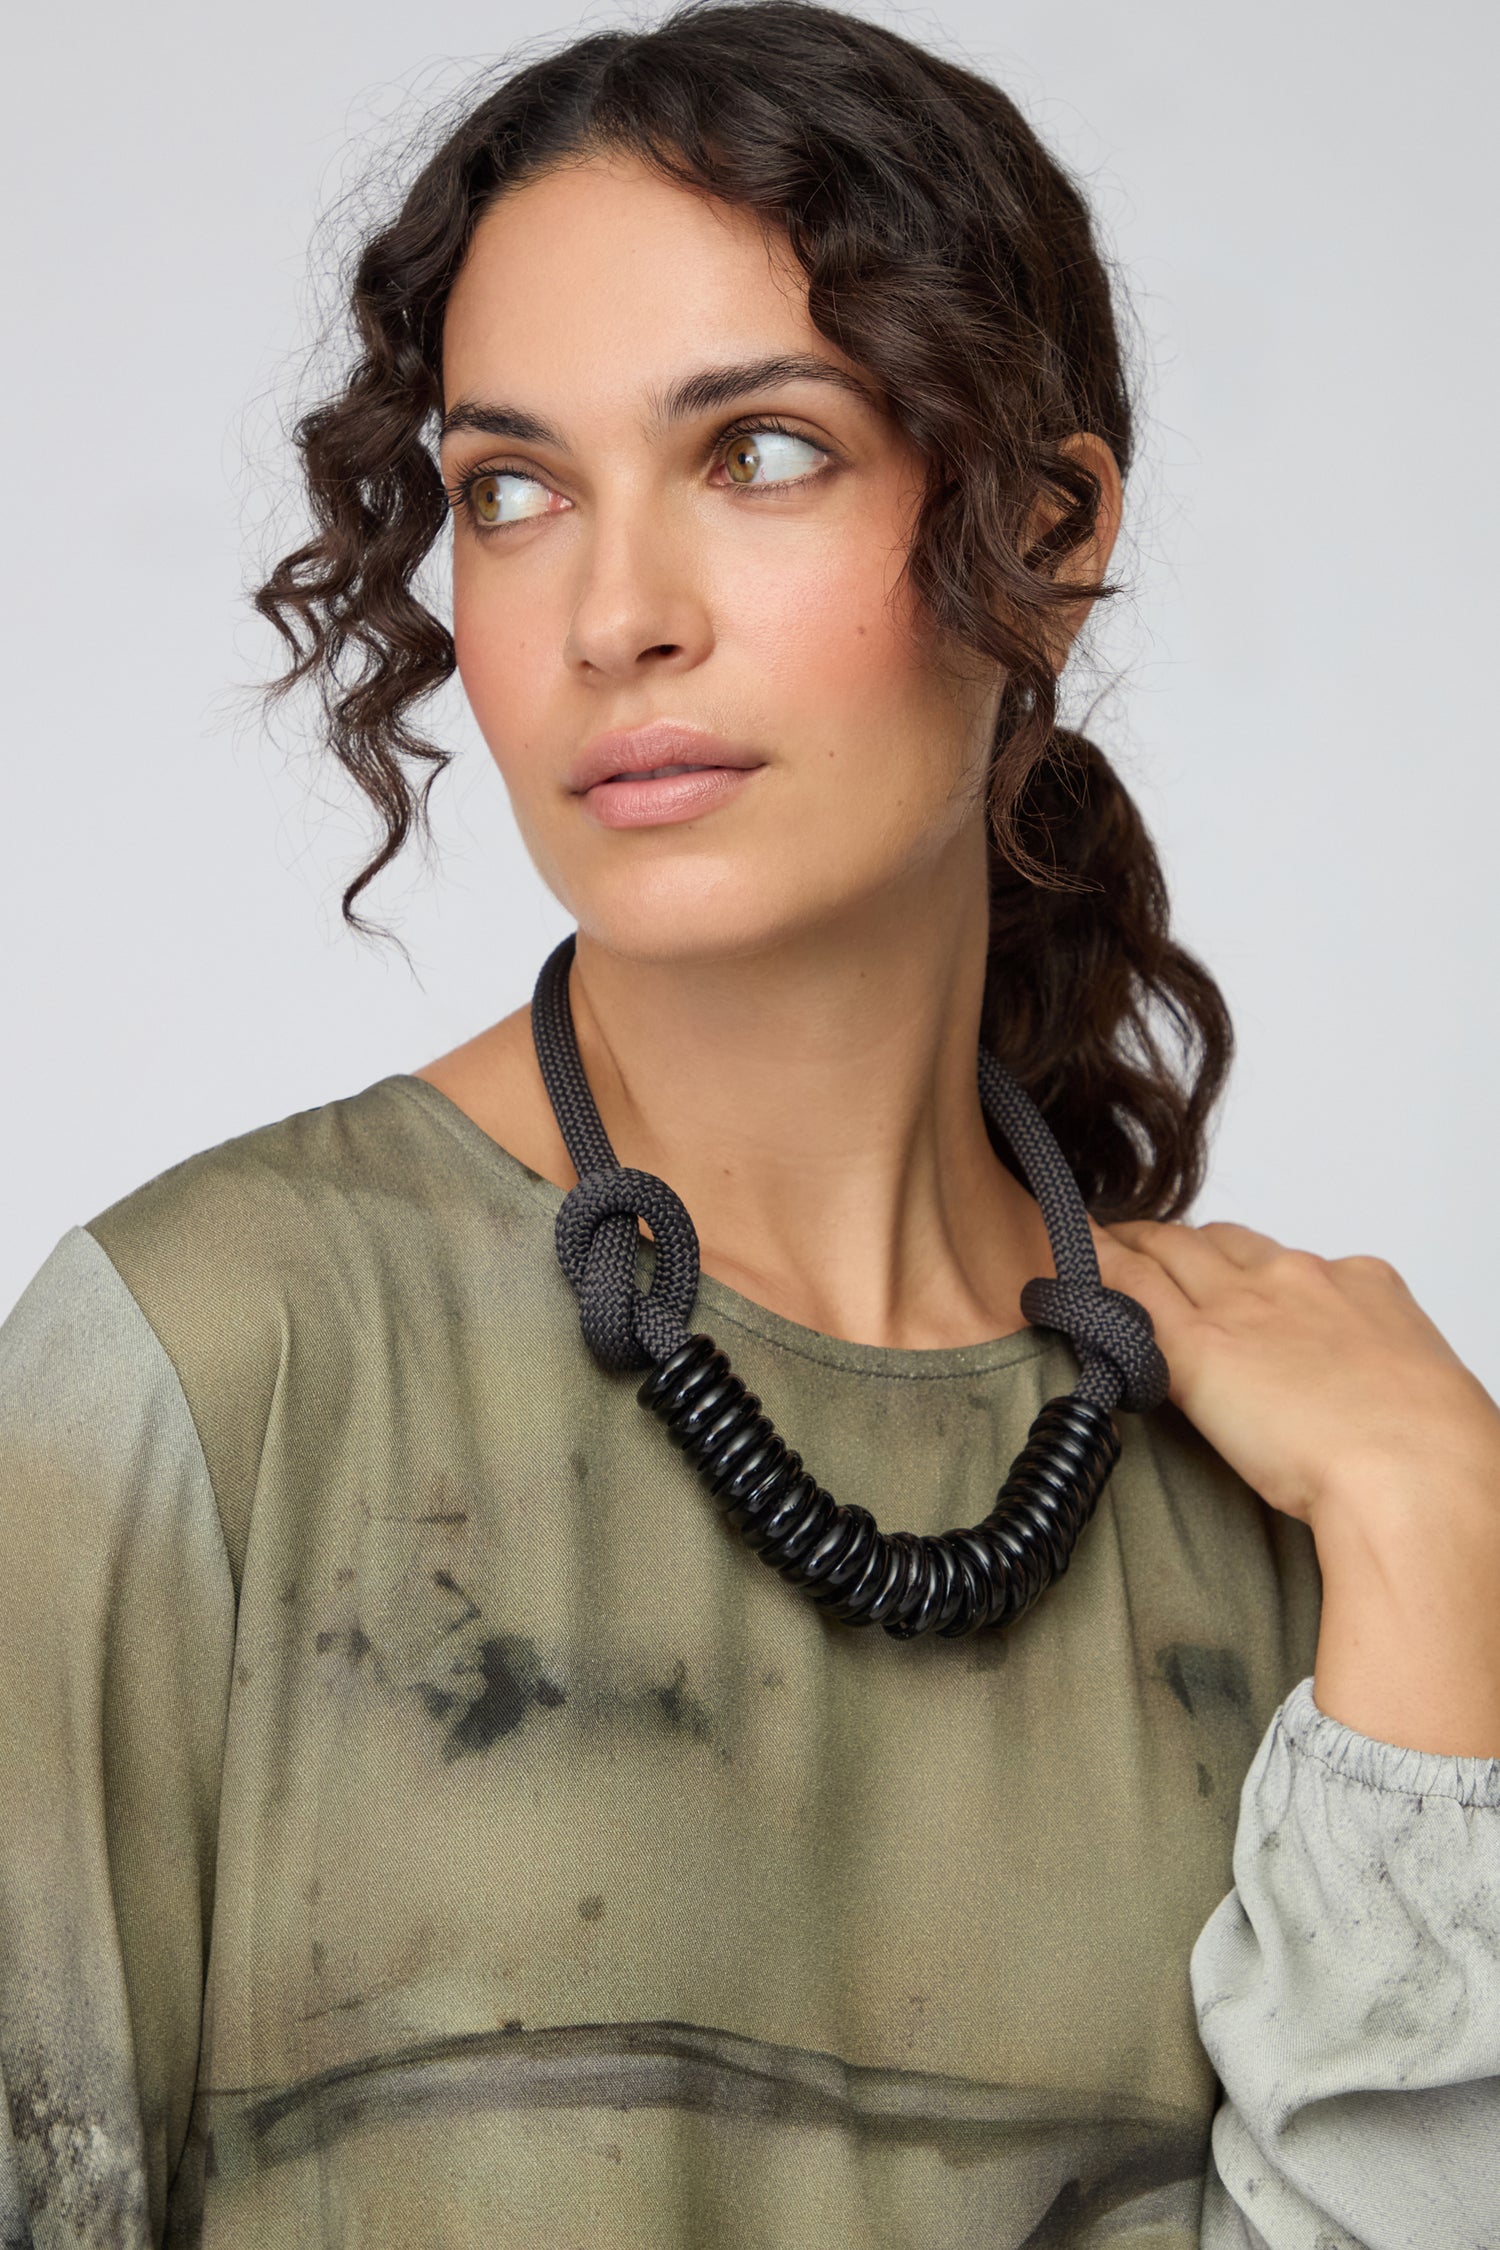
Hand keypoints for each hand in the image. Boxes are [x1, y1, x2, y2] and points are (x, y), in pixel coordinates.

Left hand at [1093, 1216, 1499, 1753]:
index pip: (1283, 1261)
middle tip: (1139, 1250)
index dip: (1240, 1268)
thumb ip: (1370, 1387)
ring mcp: (1245, 1306)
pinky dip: (1094, 1268)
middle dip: (1176, 1245)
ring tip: (1090, 1247)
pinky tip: (1065, 1266)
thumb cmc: (1431, 1459)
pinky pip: (1131, 1286)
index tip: (1218, 1280)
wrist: (1417, 1478)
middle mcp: (1299, 1280)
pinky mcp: (1199, 1344)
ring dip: (1127, 1246)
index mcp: (1363, 1287)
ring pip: (1168, 1251)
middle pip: (1217, 1244)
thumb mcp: (1410, 1399)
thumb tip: (1357, 1416)